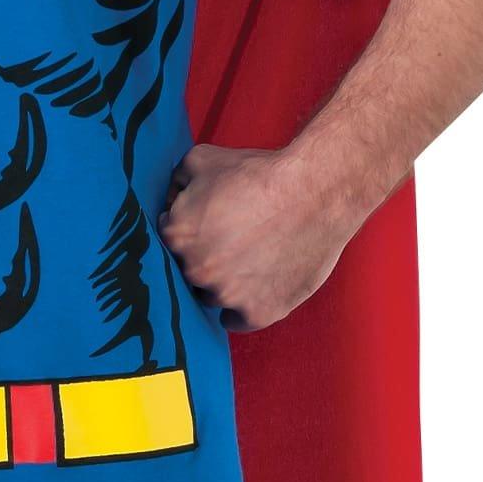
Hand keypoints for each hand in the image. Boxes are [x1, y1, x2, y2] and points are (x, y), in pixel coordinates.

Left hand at [157, 143, 355, 331]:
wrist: (313, 192)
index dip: (190, 231)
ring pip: (212, 296)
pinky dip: (242, 307)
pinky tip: (253, 287)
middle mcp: (196, 270)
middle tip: (232, 241)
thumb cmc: (258, 173)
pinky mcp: (258, 313)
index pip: (169, 242)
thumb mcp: (201, 160)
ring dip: (223, 283)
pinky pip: (236, 321)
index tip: (209, 226)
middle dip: (205, 257)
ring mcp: (227, 295)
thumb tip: (169, 203)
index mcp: (176, 236)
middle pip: (189, 271)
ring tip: (248, 259)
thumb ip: (174, 184)